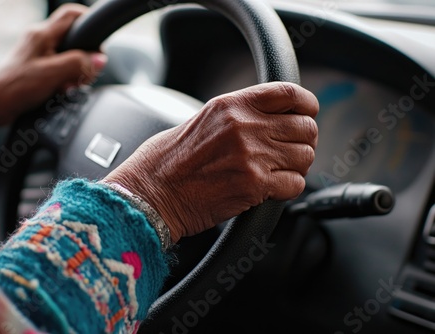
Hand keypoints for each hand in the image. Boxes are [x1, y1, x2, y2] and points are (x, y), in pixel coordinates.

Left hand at [0, 4, 106, 145]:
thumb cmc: (13, 88)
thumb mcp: (52, 74)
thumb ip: (78, 64)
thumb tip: (100, 59)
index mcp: (42, 34)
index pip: (72, 15)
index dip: (89, 22)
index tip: (100, 41)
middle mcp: (40, 40)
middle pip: (75, 40)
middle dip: (84, 58)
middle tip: (83, 74)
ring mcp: (38, 54)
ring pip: (69, 57)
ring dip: (75, 73)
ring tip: (68, 86)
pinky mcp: (38, 69)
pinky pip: (61, 69)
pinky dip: (65, 80)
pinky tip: (61, 91)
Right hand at [105, 82, 318, 242]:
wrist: (150, 194)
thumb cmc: (167, 161)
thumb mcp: (202, 121)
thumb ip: (238, 115)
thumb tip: (270, 119)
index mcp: (231, 105)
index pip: (289, 93)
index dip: (307, 105)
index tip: (308, 115)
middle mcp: (245, 126)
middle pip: (305, 127)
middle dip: (303, 141)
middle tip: (291, 152)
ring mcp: (251, 156)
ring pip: (305, 157)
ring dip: (297, 166)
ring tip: (278, 172)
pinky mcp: (254, 185)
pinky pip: (295, 184)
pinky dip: (288, 188)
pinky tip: (270, 189)